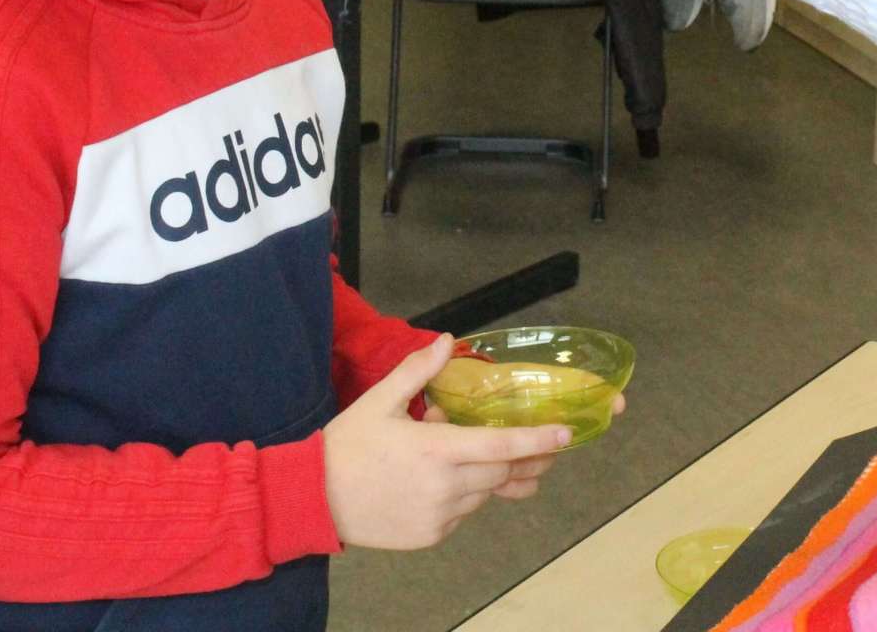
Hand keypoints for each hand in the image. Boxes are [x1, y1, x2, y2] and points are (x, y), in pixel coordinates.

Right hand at [321, 334, 573, 548]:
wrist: (311, 500)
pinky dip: (465, 496)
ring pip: (484, 493)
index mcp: (435, 449)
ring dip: (487, 474)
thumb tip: (447, 341)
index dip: (537, 441)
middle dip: (520, 457)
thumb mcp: (379, 401)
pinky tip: (444, 481)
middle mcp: (443, 486)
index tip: (565, 435)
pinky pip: (464, 513)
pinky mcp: (430, 535)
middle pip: (501, 471)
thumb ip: (418, 371)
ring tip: (467, 455)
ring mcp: (438, 516)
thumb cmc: (346, 446)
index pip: (500, 446)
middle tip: (536, 444)